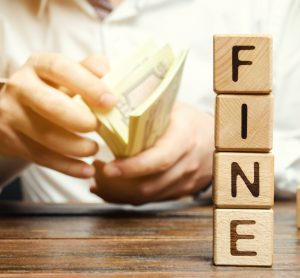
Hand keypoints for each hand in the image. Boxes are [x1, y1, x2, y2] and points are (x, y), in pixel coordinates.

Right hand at [0, 53, 114, 177]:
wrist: (9, 108)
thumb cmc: (47, 88)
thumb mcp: (62, 74)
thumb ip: (85, 69)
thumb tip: (105, 68)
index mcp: (38, 66)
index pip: (61, 68)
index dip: (88, 84)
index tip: (110, 101)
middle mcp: (21, 88)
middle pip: (51, 105)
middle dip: (79, 119)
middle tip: (99, 127)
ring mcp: (12, 115)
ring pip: (46, 136)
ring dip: (76, 147)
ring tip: (94, 149)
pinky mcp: (12, 140)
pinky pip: (41, 157)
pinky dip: (68, 167)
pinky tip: (86, 170)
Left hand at [91, 102, 213, 204]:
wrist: (216, 140)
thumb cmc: (189, 120)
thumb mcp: (172, 108)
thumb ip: (145, 110)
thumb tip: (108, 105)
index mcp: (185, 137)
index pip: (159, 159)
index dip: (132, 167)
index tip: (108, 168)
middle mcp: (187, 163)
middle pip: (150, 184)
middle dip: (118, 184)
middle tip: (96, 171)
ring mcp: (186, 182)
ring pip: (147, 197)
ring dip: (119, 192)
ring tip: (100, 178)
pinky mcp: (180, 192)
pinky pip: (151, 200)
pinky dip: (129, 196)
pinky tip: (114, 187)